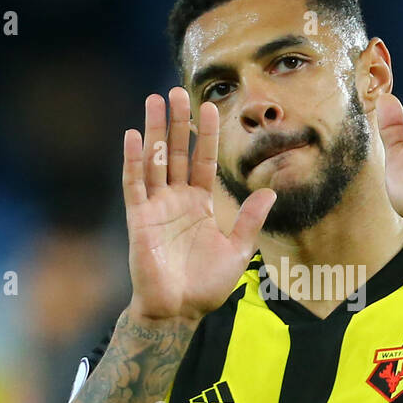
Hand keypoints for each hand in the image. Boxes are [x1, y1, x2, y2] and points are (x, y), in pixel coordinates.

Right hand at [123, 87, 275, 322]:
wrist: (179, 311)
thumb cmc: (206, 286)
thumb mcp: (237, 251)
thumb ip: (250, 220)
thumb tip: (270, 191)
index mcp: (200, 205)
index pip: (203, 161)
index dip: (206, 135)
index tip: (208, 107)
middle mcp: (177, 200)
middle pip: (176, 153)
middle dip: (176, 123)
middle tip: (176, 92)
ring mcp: (156, 208)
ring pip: (154, 161)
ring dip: (153, 131)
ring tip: (153, 101)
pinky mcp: (140, 219)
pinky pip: (135, 185)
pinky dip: (134, 161)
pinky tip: (132, 136)